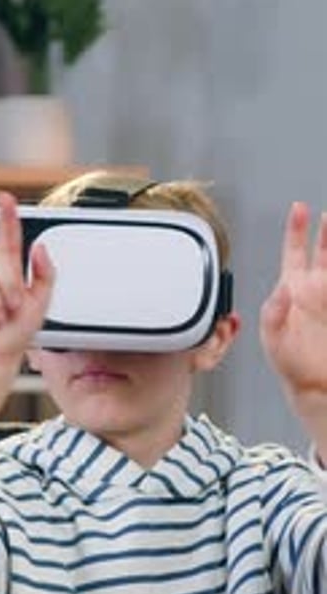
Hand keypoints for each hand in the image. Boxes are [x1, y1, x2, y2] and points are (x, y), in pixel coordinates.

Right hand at [0, 190, 53, 371]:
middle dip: (11, 290)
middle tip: (9, 309)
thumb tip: (39, 245)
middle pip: (1, 262)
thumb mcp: (41, 302)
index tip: (6, 196)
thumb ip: (45, 274)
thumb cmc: (15, 333)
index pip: (7, 237)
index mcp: (7, 268)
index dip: (8, 216)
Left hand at [260, 202, 326, 435]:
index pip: (293, 251)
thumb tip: (282, 291)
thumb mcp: (272, 337)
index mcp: (291, 290)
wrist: (314, 385)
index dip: (296, 229)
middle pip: (322, 251)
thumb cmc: (289, 363)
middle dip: (326, 230)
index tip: (299, 209)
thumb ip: (273, 312)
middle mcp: (313, 290)